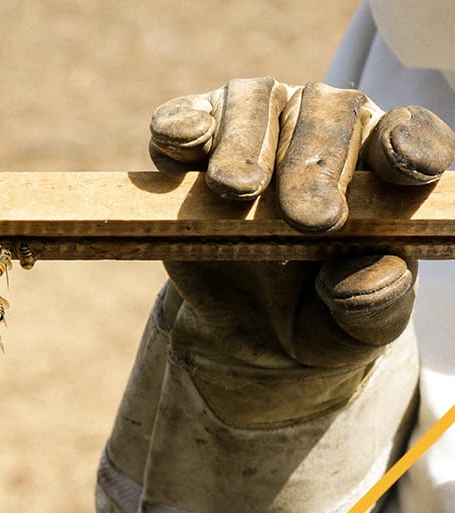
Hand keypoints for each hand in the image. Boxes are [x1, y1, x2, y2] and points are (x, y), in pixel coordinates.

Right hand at [147, 78, 454, 375]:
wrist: (247, 332)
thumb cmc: (319, 316)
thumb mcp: (357, 331)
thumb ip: (376, 305)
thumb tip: (361, 278)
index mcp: (382, 168)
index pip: (407, 133)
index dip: (410, 142)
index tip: (408, 167)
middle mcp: (322, 130)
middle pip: (327, 112)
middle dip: (315, 165)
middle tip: (309, 220)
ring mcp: (256, 126)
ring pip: (254, 101)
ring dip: (245, 143)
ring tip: (237, 190)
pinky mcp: (196, 144)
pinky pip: (186, 117)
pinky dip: (181, 123)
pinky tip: (185, 140)